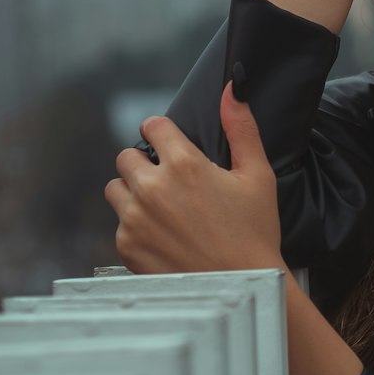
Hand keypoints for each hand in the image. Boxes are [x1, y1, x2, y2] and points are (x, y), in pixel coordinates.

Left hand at [104, 81, 282, 274]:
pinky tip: (165, 237)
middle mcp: (152, 188)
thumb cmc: (255, 232)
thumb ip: (242, 127)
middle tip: (171, 184)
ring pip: (115, 188)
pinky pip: (119, 224)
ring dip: (133, 193)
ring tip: (164, 211)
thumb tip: (234, 87)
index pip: (152, 126)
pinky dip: (136, 227)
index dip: (162, 133)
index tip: (170, 146)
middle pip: (127, 156)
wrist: (243, 287)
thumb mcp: (257, 175)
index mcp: (184, 164)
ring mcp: (134, 219)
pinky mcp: (126, 246)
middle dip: (146, 164)